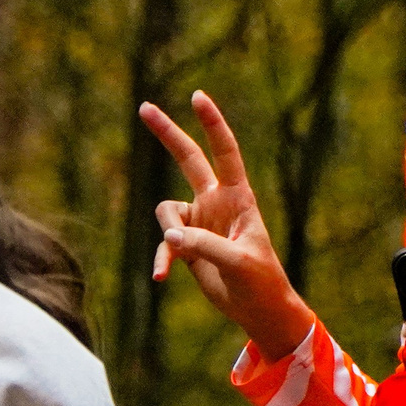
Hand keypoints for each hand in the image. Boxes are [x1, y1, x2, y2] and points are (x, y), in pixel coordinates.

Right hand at [142, 92, 313, 355]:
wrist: (258, 309)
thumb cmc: (260, 282)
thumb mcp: (238, 262)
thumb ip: (204, 246)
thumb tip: (170, 235)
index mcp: (239, 197)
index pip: (225, 152)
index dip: (212, 124)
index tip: (197, 96)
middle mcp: (217, 202)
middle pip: (189, 159)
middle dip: (168, 134)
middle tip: (144, 107)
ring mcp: (200, 222)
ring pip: (167, 212)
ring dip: (168, 234)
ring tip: (178, 262)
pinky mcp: (188, 245)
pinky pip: (165, 243)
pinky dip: (162, 258)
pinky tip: (161, 277)